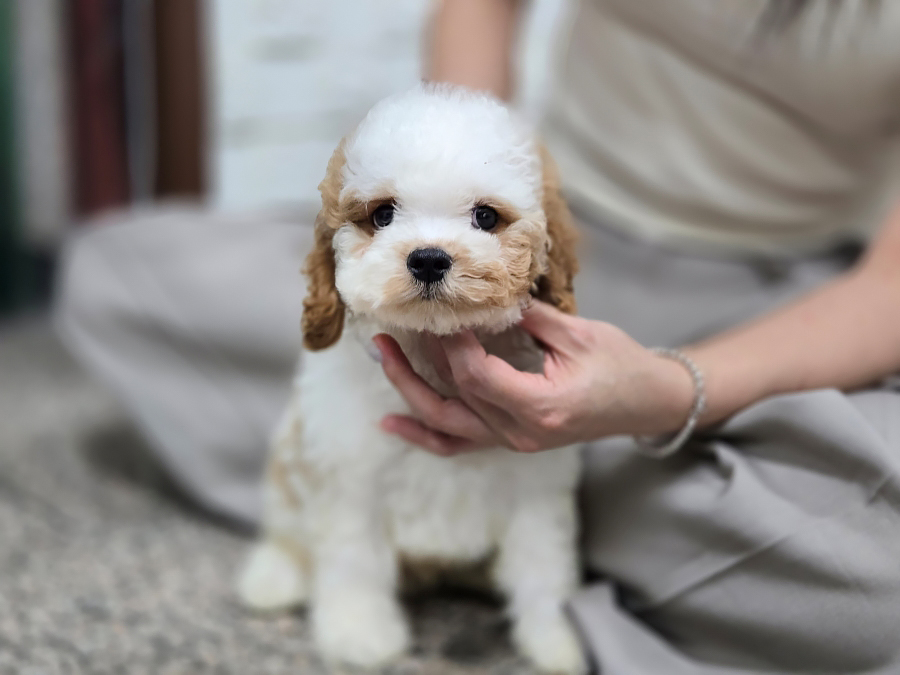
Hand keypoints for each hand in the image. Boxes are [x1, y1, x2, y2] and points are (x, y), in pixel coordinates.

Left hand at [374, 301, 694, 455]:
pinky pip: (460, 443)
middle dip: (413, 370)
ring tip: (384, 363)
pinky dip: (425, 434)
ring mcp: (514, 442)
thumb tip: (483, 294)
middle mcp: (521, 433)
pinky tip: (393, 424)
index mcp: (539, 406)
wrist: (647, 403)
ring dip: (411, 396)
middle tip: (384, 339)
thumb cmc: (621, 365)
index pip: (475, 376)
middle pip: (452, 403)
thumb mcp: (577, 333)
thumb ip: (526, 316)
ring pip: (448, 427)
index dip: (451, 344)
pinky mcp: (511, 440)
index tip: (440, 312)